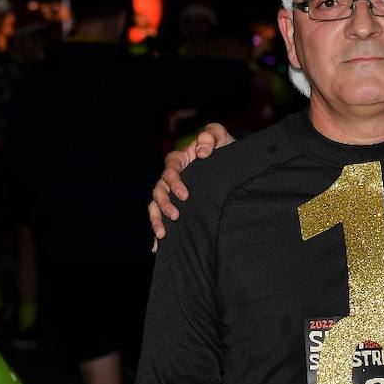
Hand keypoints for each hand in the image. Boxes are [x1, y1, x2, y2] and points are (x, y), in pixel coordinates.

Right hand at [148, 123, 234, 244]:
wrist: (229, 160)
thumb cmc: (223, 146)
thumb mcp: (221, 136)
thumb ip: (211, 136)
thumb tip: (201, 152)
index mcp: (179, 160)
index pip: (170, 170)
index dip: (174, 182)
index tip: (185, 195)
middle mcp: (172, 177)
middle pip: (158, 190)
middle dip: (164, 204)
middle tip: (176, 215)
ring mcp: (172, 192)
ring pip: (155, 205)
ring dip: (156, 219)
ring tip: (163, 235)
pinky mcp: (176, 204)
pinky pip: (161, 217)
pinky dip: (157, 230)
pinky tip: (157, 247)